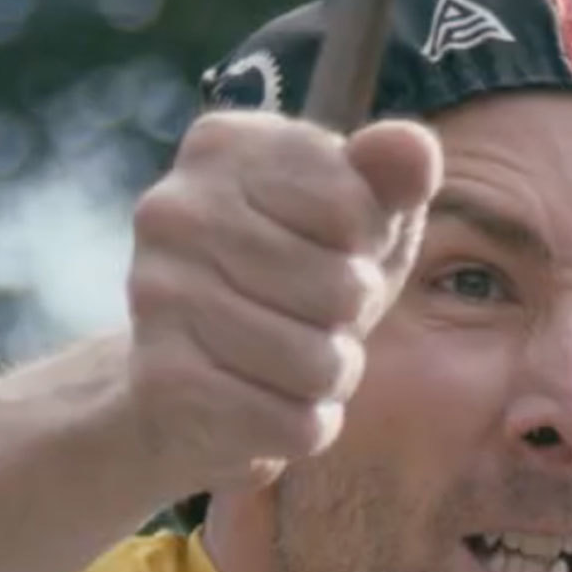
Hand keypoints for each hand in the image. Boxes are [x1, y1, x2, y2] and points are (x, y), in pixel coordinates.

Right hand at [122, 109, 442, 491]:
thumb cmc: (295, 278)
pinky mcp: (161, 380)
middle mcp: (174, 209)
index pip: (356, 209)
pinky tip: (263, 401)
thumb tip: (414, 147)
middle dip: (351, 320)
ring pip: (321, 364)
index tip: (329, 249)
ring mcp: (157, 294)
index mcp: (224, 146)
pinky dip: (300, 425)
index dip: (368, 248)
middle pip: (343, 290)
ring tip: (288, 359)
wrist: (190, 383)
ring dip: (328, 377)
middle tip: (310, 317)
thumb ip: (392, 176)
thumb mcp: (356, 218)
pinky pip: (293, 423)